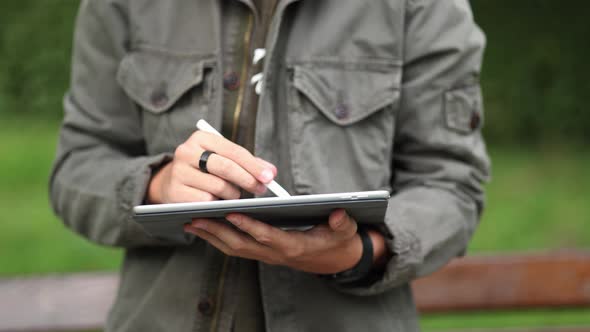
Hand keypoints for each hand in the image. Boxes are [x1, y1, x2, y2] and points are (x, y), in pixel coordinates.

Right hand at [147, 130, 276, 203]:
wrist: (170, 182)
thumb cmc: (204, 169)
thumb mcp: (222, 158)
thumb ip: (247, 163)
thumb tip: (271, 172)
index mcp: (201, 138)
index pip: (234, 151)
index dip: (254, 165)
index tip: (270, 176)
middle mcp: (186, 152)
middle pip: (226, 167)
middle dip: (248, 180)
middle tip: (261, 189)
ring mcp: (179, 172)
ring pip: (218, 187)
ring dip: (233, 194)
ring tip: (234, 195)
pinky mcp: (175, 192)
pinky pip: (206, 201)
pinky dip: (218, 204)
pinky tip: (219, 202)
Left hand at [184, 209, 386, 273]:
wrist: (334, 259)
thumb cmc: (338, 241)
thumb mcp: (346, 231)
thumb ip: (342, 223)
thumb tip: (338, 214)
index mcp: (295, 247)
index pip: (268, 237)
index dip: (250, 226)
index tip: (231, 213)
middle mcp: (276, 255)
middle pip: (242, 245)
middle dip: (217, 232)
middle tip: (194, 218)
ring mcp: (267, 256)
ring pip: (234, 249)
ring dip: (211, 236)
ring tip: (190, 221)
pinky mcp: (262, 253)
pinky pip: (236, 248)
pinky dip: (217, 238)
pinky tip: (204, 226)